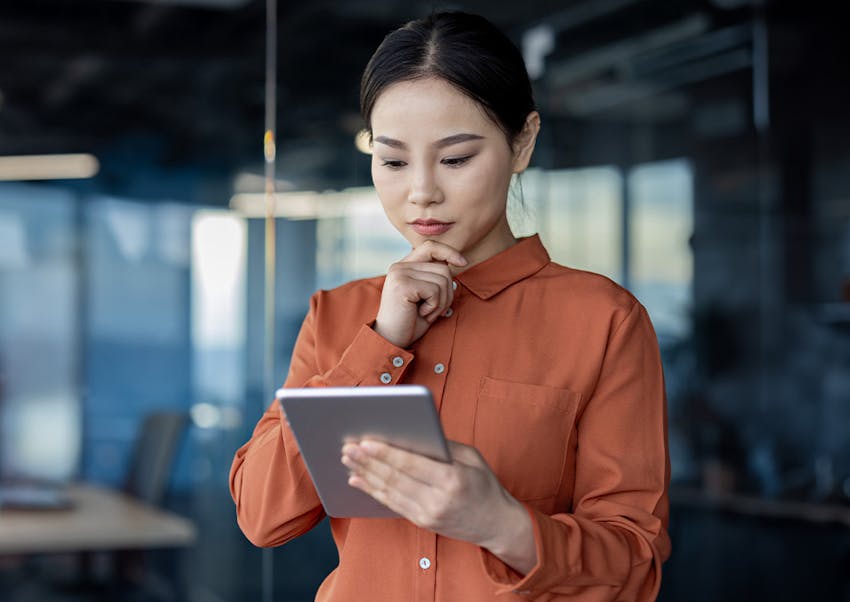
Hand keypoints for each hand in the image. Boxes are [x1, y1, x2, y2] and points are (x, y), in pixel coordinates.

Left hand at [341, 440, 536, 573]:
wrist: (497, 523)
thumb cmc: (485, 484)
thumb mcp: (471, 457)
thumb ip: (442, 446)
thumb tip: (411, 432)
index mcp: (452, 479)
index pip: (411, 464)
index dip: (386, 453)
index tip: (365, 441)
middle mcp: (438, 500)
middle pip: (395, 478)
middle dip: (368, 462)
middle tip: (348, 447)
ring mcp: (428, 514)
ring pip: (389, 492)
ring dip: (366, 475)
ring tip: (348, 460)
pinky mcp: (422, 522)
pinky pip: (392, 504)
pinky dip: (373, 491)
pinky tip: (359, 480)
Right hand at [373, 241, 466, 347]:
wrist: (392, 340)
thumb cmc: (411, 321)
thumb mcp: (427, 296)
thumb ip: (437, 277)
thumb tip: (458, 263)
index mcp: (404, 266)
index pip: (431, 247)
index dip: (449, 252)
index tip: (463, 263)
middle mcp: (399, 267)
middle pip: (443, 268)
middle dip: (447, 292)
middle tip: (434, 309)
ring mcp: (399, 274)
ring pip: (442, 280)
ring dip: (441, 302)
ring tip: (426, 313)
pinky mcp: (402, 285)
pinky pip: (435, 291)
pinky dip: (434, 306)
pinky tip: (421, 314)